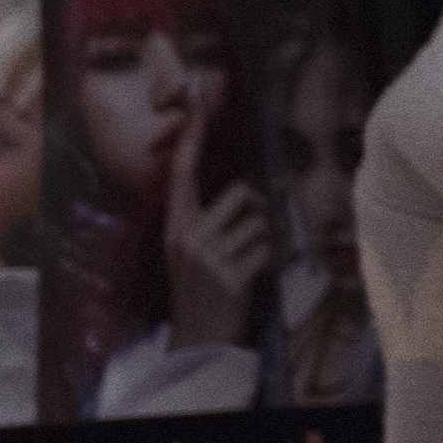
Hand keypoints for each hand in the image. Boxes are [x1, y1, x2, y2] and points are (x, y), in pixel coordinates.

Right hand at [160, 148, 266, 346]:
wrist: (197, 337)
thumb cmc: (202, 287)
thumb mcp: (191, 249)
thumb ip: (207, 219)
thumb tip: (247, 191)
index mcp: (175, 227)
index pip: (182, 175)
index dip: (191, 140)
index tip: (196, 106)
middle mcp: (186, 237)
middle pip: (240, 193)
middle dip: (257, 208)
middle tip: (250, 232)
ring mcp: (206, 258)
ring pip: (260, 222)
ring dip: (263, 239)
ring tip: (246, 260)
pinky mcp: (229, 276)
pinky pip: (267, 248)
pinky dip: (268, 259)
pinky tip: (250, 276)